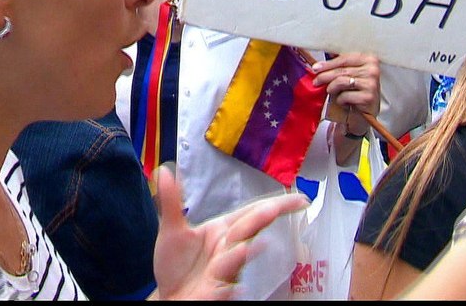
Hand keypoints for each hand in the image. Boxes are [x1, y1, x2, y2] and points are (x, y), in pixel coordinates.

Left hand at [150, 165, 307, 299]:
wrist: (169, 295)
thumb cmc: (177, 264)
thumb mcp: (172, 230)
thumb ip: (171, 201)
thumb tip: (165, 171)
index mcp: (223, 230)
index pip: (252, 212)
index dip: (277, 204)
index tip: (301, 198)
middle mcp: (229, 248)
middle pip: (249, 228)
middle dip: (265, 217)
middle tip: (288, 204)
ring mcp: (225, 270)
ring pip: (238, 257)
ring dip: (247, 250)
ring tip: (257, 242)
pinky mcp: (216, 291)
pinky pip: (224, 287)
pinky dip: (228, 285)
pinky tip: (230, 284)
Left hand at [312, 52, 380, 134]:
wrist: (365, 114)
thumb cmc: (355, 92)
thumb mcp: (349, 75)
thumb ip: (339, 67)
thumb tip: (318, 64)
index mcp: (370, 59)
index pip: (344, 58)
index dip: (328, 64)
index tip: (316, 68)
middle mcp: (373, 70)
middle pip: (341, 70)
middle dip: (325, 76)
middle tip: (316, 82)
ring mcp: (372, 84)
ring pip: (341, 81)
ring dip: (332, 88)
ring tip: (330, 92)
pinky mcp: (368, 97)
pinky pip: (345, 95)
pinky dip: (340, 100)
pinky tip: (343, 103)